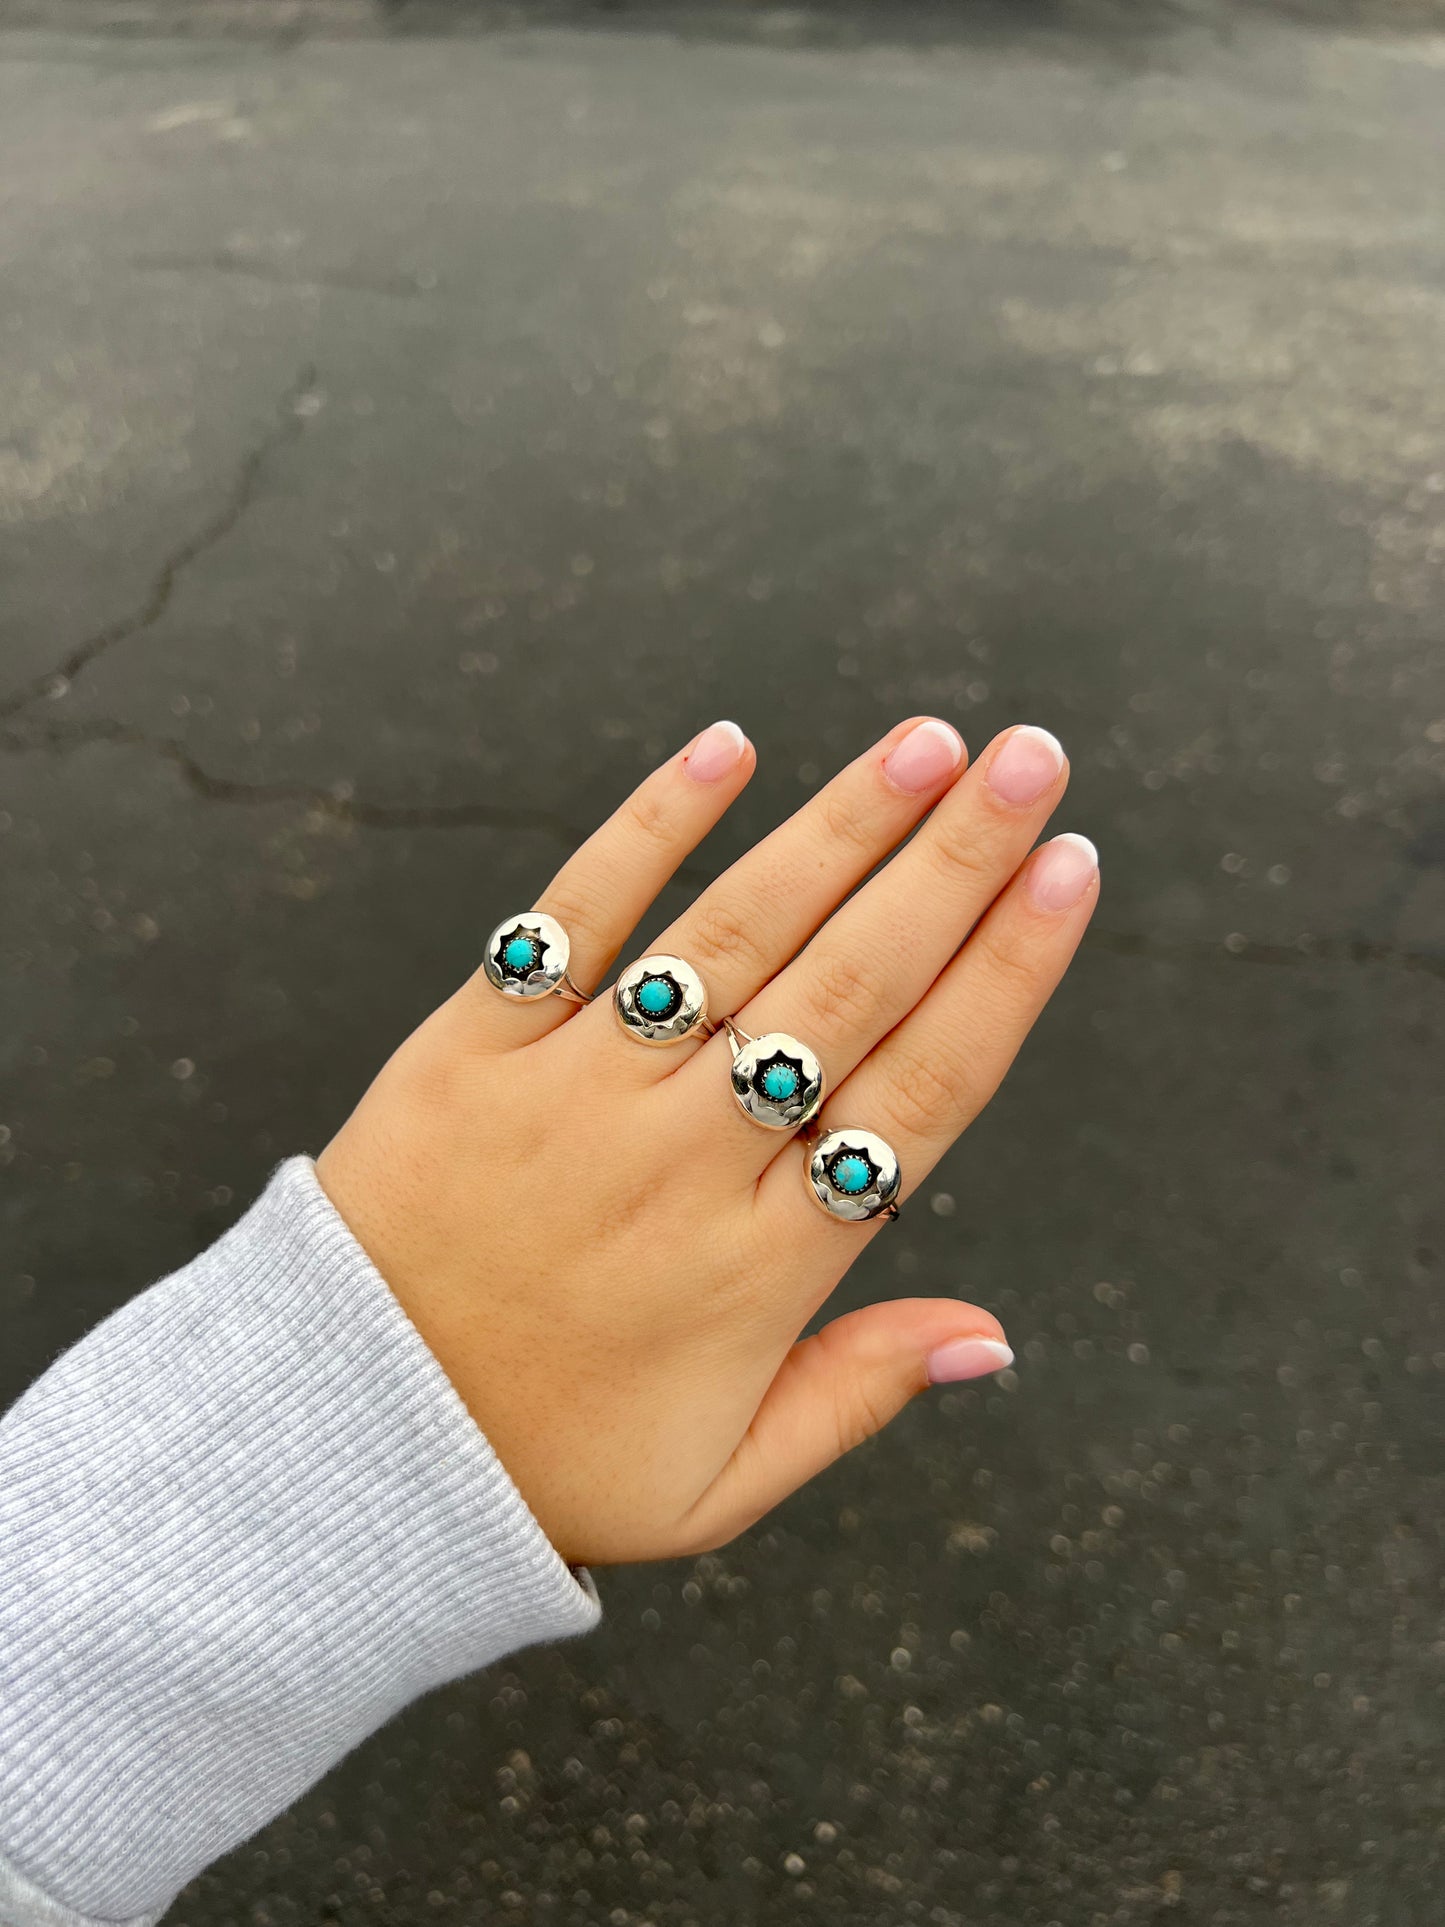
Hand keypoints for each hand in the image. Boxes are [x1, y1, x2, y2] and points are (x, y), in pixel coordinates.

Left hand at [316, 717, 1097, 1565]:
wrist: (340, 1441)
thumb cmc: (546, 1464)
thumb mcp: (721, 1482)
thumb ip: (861, 1393)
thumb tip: (998, 1335)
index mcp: (768, 1263)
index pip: (925, 1088)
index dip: (1007, 973)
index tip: (1070, 873)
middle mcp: (689, 1157)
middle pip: (854, 986)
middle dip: (957, 864)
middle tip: (1035, 759)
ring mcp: (580, 1089)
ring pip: (736, 935)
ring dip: (838, 829)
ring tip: (927, 742)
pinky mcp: (476, 1044)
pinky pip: (573, 918)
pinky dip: (647, 829)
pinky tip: (726, 749)